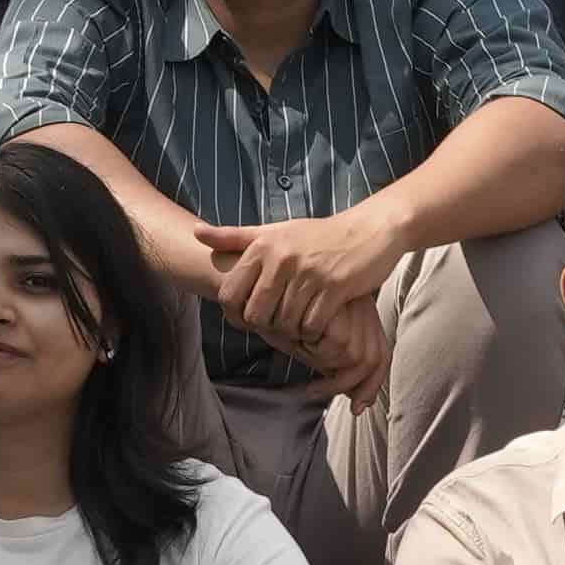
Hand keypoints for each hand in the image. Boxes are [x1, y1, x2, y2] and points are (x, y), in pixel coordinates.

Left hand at [203, 222, 392, 389]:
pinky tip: (317, 325)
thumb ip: (235, 236)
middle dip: (266, 327)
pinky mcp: (334, 288)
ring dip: (292, 332)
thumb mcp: (275, 231)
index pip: (231, 295)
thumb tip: (196, 232)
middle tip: (279, 326)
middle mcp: (282, 258)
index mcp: (263, 245)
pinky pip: (311, 326)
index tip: (250, 320)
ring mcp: (309, 273)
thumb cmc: (317, 236)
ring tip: (299, 325)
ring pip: (284, 324)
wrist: (368, 232)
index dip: (236, 316)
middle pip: (257, 315)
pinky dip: (312, 333)